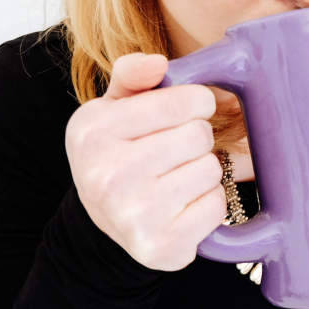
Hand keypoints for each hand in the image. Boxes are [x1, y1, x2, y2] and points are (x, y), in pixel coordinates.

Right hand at [65, 53, 225, 270]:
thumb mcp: (116, 106)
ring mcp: (131, 214)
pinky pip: (215, 206)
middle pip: (199, 135)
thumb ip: (133, 75)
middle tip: (177, 150)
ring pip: (210, 169)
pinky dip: (209, 203)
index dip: (197, 103)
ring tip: (178, 177)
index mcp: (93, 130)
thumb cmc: (121, 150)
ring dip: (204, 171)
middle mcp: (105, 174)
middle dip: (197, 138)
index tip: (188, 112)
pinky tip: (184, 205)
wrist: (109, 222)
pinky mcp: (160, 245)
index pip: (186, 101)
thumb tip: (158, 63)